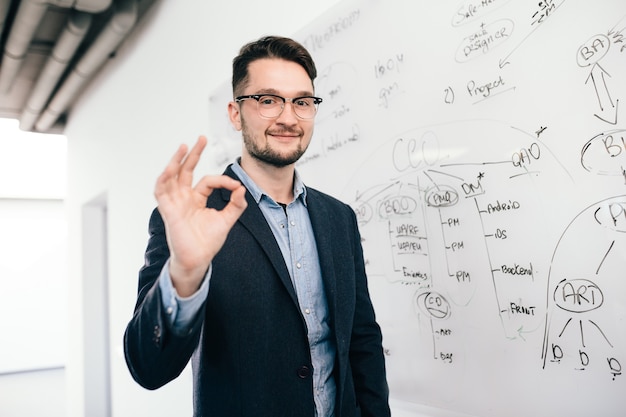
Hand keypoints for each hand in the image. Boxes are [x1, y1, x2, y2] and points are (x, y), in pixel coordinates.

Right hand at [154, 136, 246, 296]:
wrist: (198, 260)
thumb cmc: (209, 242)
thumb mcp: (227, 220)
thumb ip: (236, 204)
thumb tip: (242, 188)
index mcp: (197, 199)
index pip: (208, 181)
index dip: (223, 181)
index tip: (236, 186)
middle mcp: (184, 198)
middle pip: (186, 170)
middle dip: (194, 154)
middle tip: (201, 137)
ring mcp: (175, 203)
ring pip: (172, 176)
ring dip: (176, 161)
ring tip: (184, 146)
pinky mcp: (168, 210)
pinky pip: (161, 191)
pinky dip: (164, 179)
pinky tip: (170, 169)